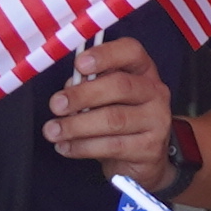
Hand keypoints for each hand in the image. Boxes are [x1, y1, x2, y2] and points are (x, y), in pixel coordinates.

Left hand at [46, 31, 177, 179]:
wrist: (140, 158)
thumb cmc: (117, 118)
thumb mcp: (104, 96)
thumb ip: (88, 85)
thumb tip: (67, 90)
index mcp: (142, 70)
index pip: (131, 51)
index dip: (105, 54)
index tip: (79, 64)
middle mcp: (155, 91)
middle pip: (120, 86)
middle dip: (82, 95)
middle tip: (56, 105)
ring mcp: (157, 120)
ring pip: (114, 120)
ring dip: (77, 125)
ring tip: (53, 131)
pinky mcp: (150, 148)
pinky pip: (113, 146)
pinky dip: (83, 147)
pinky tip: (66, 147)